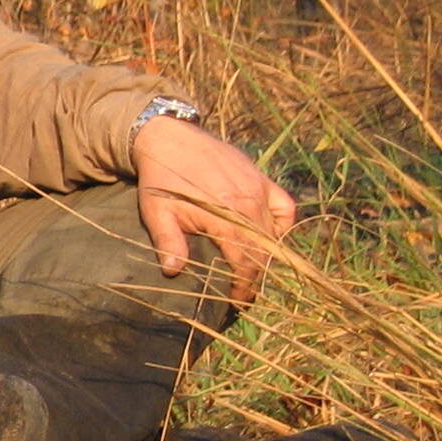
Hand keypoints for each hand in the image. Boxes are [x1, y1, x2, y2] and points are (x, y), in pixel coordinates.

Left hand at [131, 116, 297, 302]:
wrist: (168, 138)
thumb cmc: (160, 179)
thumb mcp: (157, 212)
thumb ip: (168, 242)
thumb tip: (173, 272)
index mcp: (226, 217)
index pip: (246, 264)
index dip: (244, 287)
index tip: (237, 302)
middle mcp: (250, 204)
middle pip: (264, 252)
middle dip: (256, 277)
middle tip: (244, 292)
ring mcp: (259, 189)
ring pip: (275, 233)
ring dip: (267, 254)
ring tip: (253, 270)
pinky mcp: (262, 179)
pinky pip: (285, 207)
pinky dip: (282, 225)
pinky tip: (268, 236)